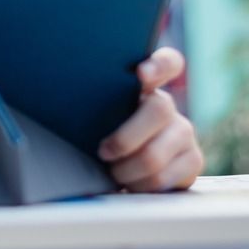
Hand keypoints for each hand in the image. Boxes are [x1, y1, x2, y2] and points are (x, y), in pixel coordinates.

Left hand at [98, 47, 203, 191]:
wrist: (115, 165)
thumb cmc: (96, 131)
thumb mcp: (93, 111)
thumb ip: (93, 99)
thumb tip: (56, 87)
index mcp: (144, 84)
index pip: (166, 62)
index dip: (158, 65)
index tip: (140, 75)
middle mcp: (167, 105)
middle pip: (160, 109)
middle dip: (125, 138)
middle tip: (103, 152)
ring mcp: (183, 132)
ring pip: (157, 152)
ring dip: (127, 169)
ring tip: (112, 172)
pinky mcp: (191, 160)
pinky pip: (166, 178)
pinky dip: (140, 185)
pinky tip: (130, 182)